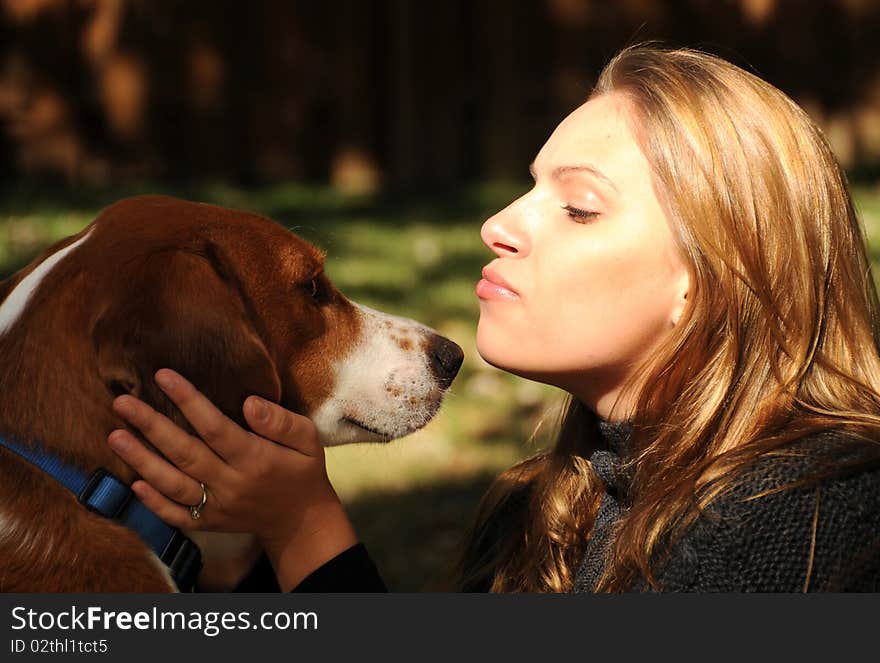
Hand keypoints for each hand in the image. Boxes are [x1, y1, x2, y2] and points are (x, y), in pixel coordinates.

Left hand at [108, 368, 356, 589]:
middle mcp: (231, 483)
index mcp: (255, 459)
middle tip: (122, 403)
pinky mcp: (208, 523)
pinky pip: (176, 515)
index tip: (162, 375)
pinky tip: (132, 483)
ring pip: (173, 484)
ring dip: (141, 461)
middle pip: (185, 453)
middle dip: (151, 426)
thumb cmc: (303, 471)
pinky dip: (153, 502)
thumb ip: (280, 422)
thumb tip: (248, 402)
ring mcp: (217, 507)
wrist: (301, 522)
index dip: (187, 400)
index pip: (214, 427)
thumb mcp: (308, 440)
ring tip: (115, 436)